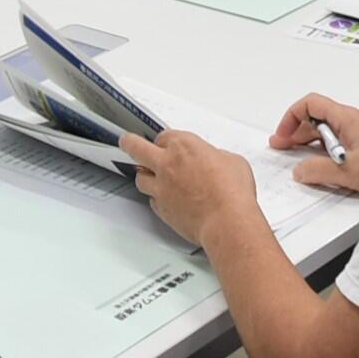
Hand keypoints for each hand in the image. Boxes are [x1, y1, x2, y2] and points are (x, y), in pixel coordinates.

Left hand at [122, 129, 258, 247]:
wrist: (226, 221)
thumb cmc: (232, 191)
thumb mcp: (232, 161)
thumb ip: (216, 157)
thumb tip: (214, 161)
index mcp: (184, 145)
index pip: (164, 136)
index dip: (165, 140)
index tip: (166, 142)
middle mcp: (167, 164)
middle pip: (136, 148)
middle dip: (129, 143)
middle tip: (126, 141)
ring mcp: (161, 187)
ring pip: (140, 178)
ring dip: (144, 176)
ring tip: (146, 176)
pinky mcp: (161, 208)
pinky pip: (151, 200)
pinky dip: (156, 198)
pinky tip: (163, 199)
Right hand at [268, 93, 358, 195]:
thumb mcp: (346, 172)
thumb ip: (317, 171)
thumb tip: (299, 170)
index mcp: (346, 117)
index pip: (311, 104)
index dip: (292, 117)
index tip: (283, 135)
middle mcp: (353, 119)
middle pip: (317, 117)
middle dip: (296, 131)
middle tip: (282, 146)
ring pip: (328, 128)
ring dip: (310, 140)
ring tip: (297, 156)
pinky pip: (340, 138)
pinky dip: (325, 147)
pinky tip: (322, 162)